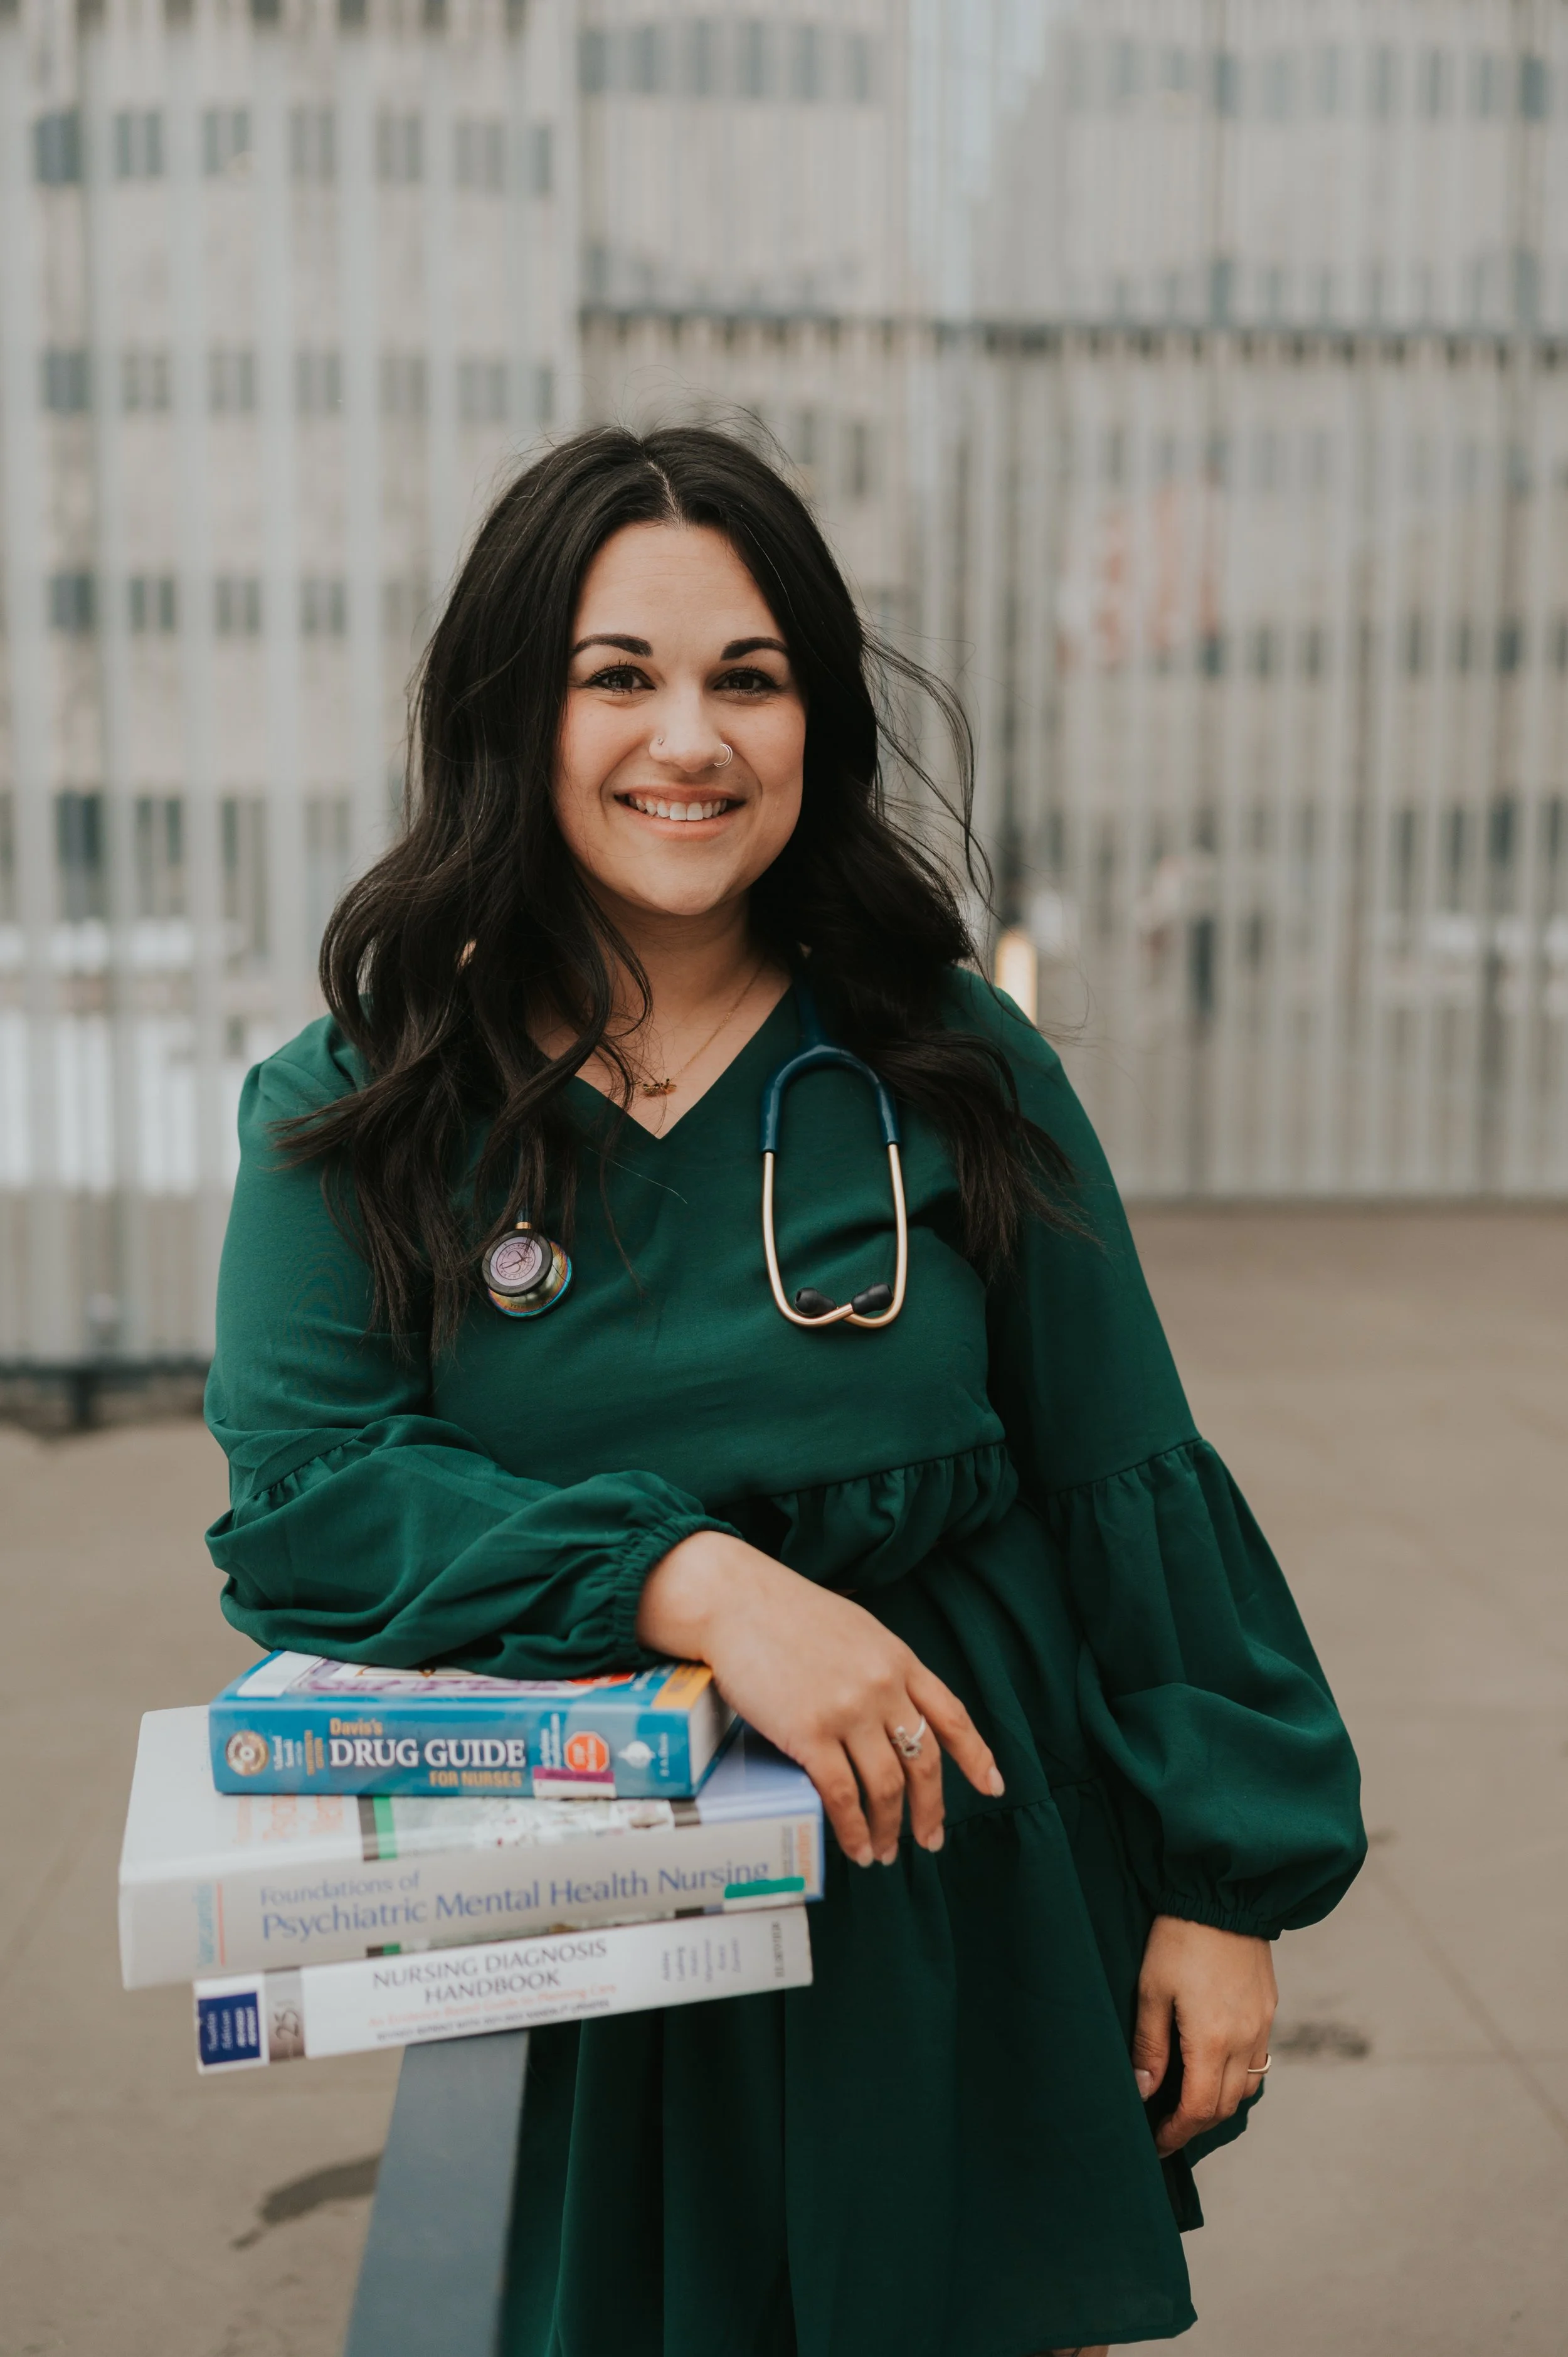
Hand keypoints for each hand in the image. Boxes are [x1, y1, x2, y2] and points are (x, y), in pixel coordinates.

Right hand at [637, 1529, 1004, 1866]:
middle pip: (924, 1762)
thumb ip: (880, 1668)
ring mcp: (848, 1710)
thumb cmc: (786, 1613)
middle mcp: (882, 1686)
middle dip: (931, 1810)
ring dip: (889, 1828)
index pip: (951, 1715)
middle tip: (929, 1841)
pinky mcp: (809, 1732)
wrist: (734, 1600)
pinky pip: (842, 1795)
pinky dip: (853, 1829)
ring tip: (884, 1853)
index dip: (976, 1755)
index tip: (992, 1786)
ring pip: (887, 1786)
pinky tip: (856, 1847)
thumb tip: (890, 1715)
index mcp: (898, 1659)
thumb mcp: (854, 1629)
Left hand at [1132, 1914, 1276, 2155]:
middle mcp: (1244, 2039)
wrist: (1223, 1894)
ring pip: (1247, 2088)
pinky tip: (1215, 2071)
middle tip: (1167, 2129)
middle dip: (1195, 2125)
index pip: (1198, 2109)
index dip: (1177, 2133)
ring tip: (1189, 2105)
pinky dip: (1238, 2079)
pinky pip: (1259, 2062)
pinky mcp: (1268, 2010)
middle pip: (1225, 2106)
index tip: (1157, 2142)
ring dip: (1219, 2105)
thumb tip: (1144, 2092)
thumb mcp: (1152, 1990)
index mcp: (1212, 2039)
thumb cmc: (1178, 1938)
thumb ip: (1150, 2046)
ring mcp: (1261, 2026)